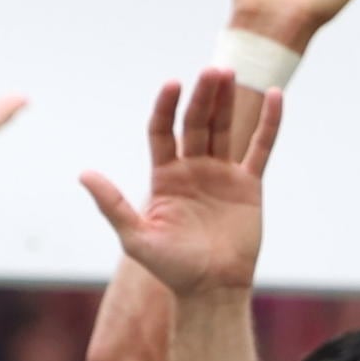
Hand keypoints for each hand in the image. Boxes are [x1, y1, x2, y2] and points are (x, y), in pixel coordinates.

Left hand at [80, 69, 279, 300]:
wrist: (211, 289)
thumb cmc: (171, 267)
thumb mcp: (135, 237)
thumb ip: (112, 204)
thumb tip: (83, 173)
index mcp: (164, 176)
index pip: (162, 131)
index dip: (166, 107)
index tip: (172, 84)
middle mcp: (191, 169)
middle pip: (195, 123)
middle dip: (202, 96)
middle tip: (213, 70)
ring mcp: (221, 174)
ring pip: (224, 128)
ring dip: (227, 101)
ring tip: (230, 72)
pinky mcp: (249, 185)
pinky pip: (260, 148)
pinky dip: (269, 123)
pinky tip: (275, 95)